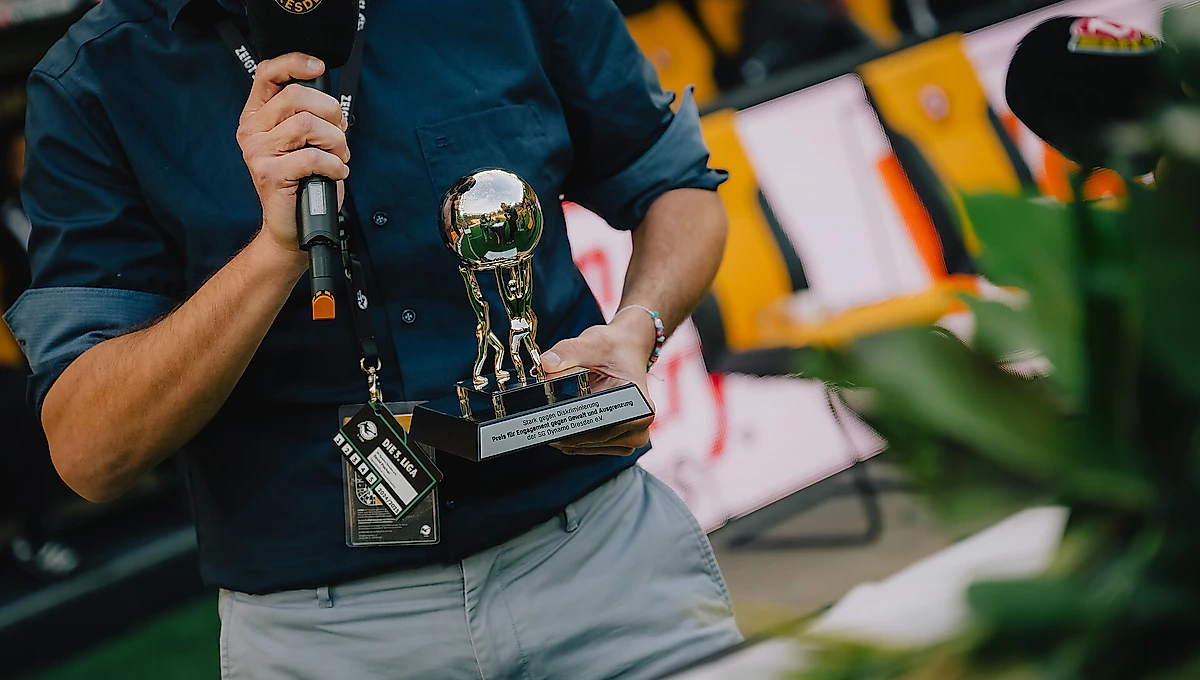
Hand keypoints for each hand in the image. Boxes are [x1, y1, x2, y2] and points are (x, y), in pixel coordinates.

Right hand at [235, 53, 349, 256]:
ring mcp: (258, 152)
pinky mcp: (269, 174)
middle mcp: (252, 131)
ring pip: (307, 124)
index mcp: (258, 116)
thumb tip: (330, 102)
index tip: (318, 67)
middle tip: (339, 136)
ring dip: (336, 141)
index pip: (268, 74)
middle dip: (330, 113)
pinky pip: (313, 157)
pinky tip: (336, 173)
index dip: (294, 63)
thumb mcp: (304, 143)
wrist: (293, 227)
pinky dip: (334, 165)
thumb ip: (308, 116)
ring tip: (338, 157)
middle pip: (296, 97)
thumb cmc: (304, 183)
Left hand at [541, 310, 658, 455]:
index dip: (568, 424)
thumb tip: (548, 363)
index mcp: (640, 405)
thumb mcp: (592, 343)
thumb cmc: (613, 349)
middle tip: (534, 415)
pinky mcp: (616, 443)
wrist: (624, 351)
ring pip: (583, 445)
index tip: (543, 419)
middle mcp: (639, 427)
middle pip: (589, 438)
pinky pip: (583, 446)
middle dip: (560, 426)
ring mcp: (629, 438)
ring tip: (550, 410)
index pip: (598, 425)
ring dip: (563, 430)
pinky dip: (568, 434)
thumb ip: (569, 352)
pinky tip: (560, 417)